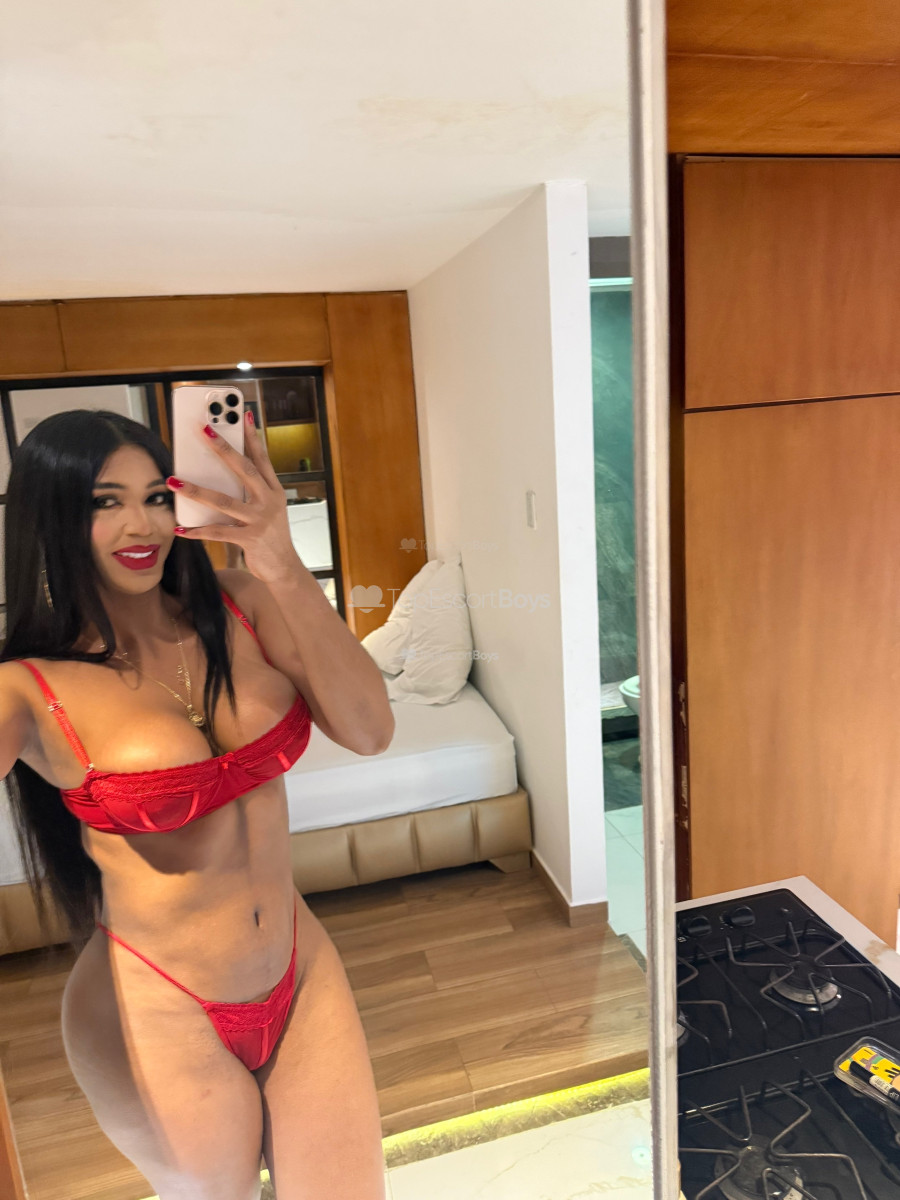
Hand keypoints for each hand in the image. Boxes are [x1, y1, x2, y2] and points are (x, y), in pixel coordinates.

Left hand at [167, 414, 302, 585]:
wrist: (285, 568)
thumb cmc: (271, 537)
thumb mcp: (268, 510)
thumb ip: (250, 492)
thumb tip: (220, 476)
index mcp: (274, 491)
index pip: (262, 458)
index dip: (252, 436)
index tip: (243, 414)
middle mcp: (269, 502)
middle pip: (244, 469)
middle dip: (223, 448)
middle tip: (204, 430)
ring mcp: (260, 520)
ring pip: (223, 501)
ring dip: (195, 490)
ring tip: (173, 480)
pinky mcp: (249, 539)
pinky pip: (217, 532)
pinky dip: (197, 531)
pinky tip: (180, 528)